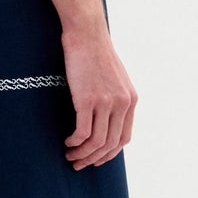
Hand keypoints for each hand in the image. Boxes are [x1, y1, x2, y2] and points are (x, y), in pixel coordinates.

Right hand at [60, 20, 136, 168]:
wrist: (86, 34)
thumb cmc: (95, 53)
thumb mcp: (115, 78)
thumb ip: (115, 98)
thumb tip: (106, 118)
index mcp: (131, 100)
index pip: (123, 138)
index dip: (109, 153)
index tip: (96, 159)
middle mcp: (122, 104)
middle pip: (110, 144)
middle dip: (94, 159)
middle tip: (79, 163)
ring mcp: (105, 102)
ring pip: (95, 142)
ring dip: (82, 153)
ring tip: (70, 154)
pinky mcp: (87, 99)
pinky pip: (82, 132)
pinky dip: (74, 141)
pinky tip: (67, 141)